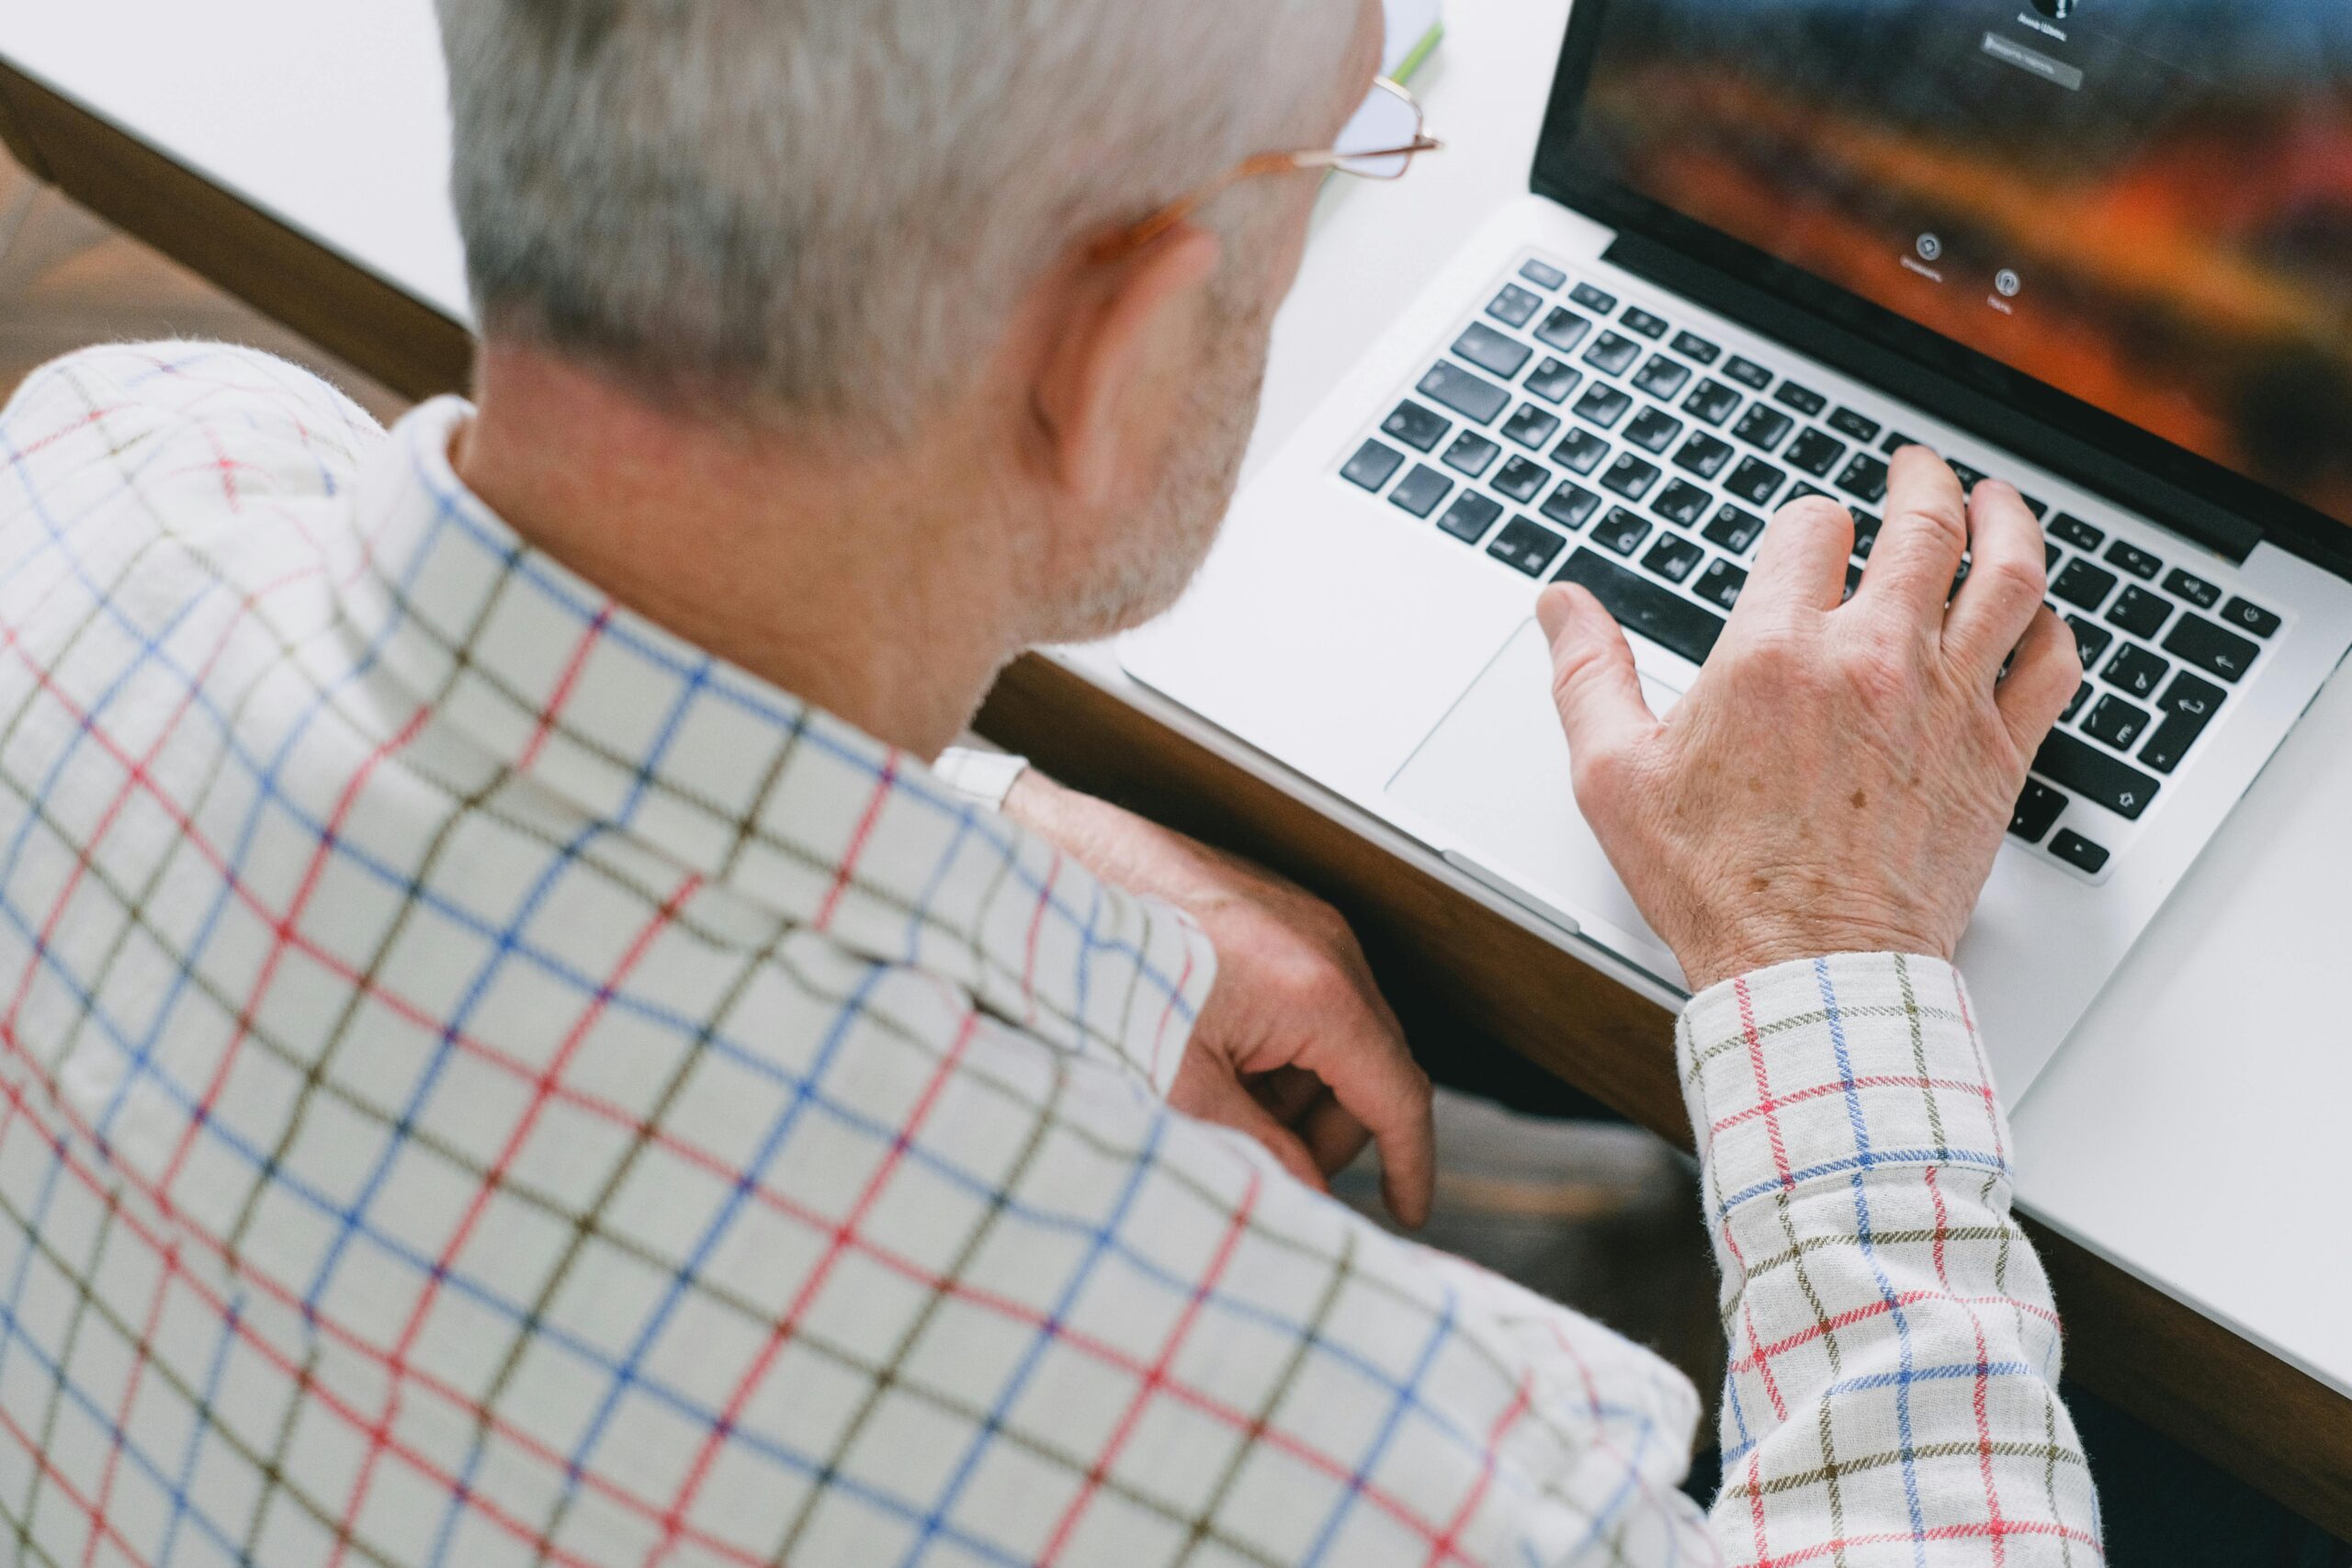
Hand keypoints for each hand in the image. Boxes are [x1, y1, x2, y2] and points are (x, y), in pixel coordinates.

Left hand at [1002, 772, 1434, 1225]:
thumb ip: (1260, 1153)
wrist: (1049, 878)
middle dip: (1330, 1129)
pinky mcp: (1273, 908)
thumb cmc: (1102, 971)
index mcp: (1316, 990)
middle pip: (1372, 1067)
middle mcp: (1326, 944)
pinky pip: (1307, 993)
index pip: (1399, 1095)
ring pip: (1338, 1033)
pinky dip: (1276, 1042)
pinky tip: (1211, 1053)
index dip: (1410, 1164)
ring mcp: (1302, 919)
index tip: (1408, 1208)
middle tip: (1270, 1162)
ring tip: (1217, 1096)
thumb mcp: (1181, 1089)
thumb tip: (1304, 1194)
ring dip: (1297, 1086)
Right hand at [1538, 448, 2080, 993]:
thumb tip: (1560, 606)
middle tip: (1917, 468)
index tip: (1808, 536)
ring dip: (2007, 522)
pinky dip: (2052, 627)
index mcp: (1776, 653)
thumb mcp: (1614, 777)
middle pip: (1924, 525)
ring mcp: (1947, 704)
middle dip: (1921, 482)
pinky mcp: (1998, 756)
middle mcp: (1872, 660)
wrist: (1810, 973)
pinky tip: (2040, 618)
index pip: (1812, 529)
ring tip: (1995, 500)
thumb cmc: (1716, 887)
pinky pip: (2053, 664)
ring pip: (2009, 576)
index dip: (1808, 522)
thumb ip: (1586, 675)